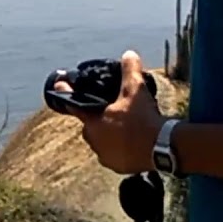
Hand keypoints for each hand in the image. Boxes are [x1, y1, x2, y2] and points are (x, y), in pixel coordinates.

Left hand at [55, 50, 163, 173]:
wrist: (162, 148)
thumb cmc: (143, 119)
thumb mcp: (136, 90)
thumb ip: (129, 71)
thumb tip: (129, 54)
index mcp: (92, 123)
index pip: (73, 105)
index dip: (67, 93)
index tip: (60, 85)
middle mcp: (94, 141)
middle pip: (90, 125)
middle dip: (98, 117)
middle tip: (112, 109)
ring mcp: (105, 156)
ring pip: (102, 141)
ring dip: (109, 134)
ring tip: (125, 126)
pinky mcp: (119, 167)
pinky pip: (114, 154)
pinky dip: (120, 148)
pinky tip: (131, 141)